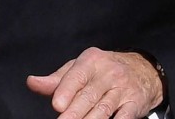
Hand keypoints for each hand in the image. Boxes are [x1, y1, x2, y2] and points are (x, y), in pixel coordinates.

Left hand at [26, 48, 163, 118]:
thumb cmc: (102, 70)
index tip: (57, 105)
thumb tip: (32, 83)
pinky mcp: (135, 103)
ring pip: (104, 108)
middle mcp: (108, 73)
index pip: (76, 76)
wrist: (142, 70)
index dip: (66, 91)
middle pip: (88, 96)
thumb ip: (56, 79)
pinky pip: (125, 117)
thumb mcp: (79, 68)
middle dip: (75, 112)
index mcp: (90, 61)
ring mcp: (122, 89)